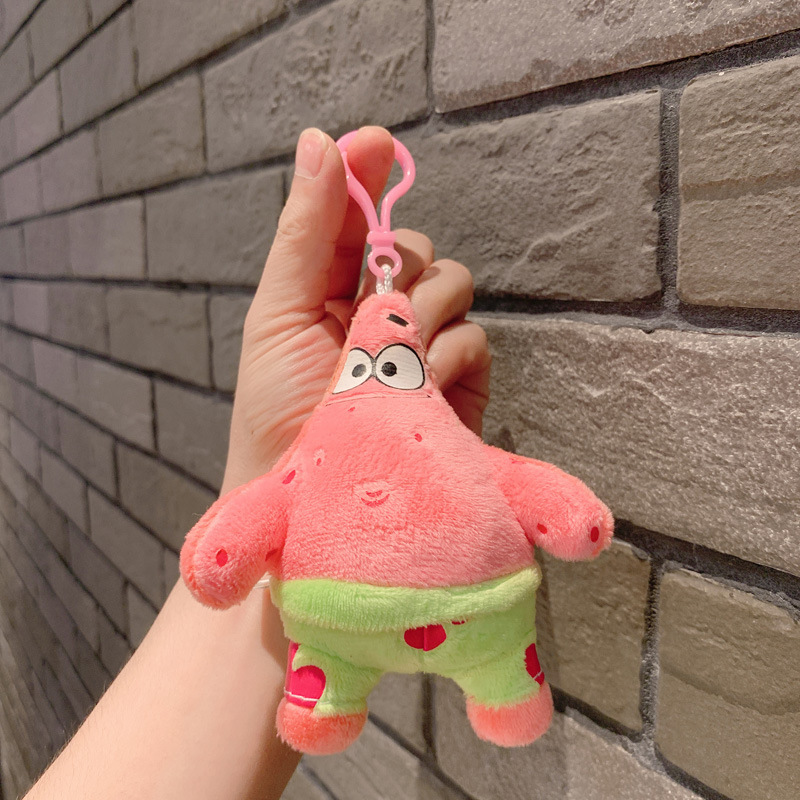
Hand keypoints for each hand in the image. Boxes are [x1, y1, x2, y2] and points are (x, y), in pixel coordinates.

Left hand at [222, 126, 490, 493]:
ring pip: (452, 285)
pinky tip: (419, 390)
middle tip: (368, 312)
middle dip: (399, 267)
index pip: (359, 217)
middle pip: (418, 246)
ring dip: (420, 316)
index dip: (368, 174)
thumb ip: (306, 231)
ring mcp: (423, 347)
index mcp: (330, 289)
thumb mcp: (280, 313)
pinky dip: (445, 359)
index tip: (379, 142)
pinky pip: (472, 338)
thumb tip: (320, 140)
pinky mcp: (458, 384)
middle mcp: (381, 311)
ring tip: (390, 364)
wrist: (313, 498)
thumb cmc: (278, 411)